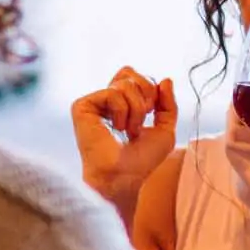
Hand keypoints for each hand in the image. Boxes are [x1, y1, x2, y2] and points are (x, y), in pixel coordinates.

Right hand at [70, 68, 177, 214]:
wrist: (125, 176)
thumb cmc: (142, 161)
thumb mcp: (165, 129)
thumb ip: (168, 104)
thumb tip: (166, 79)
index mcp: (120, 105)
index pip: (136, 77)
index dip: (150, 89)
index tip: (153, 113)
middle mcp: (104, 103)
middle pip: (128, 72)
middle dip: (146, 92)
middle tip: (144, 119)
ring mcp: (92, 104)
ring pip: (124, 83)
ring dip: (137, 109)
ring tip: (130, 130)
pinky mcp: (82, 107)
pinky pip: (112, 92)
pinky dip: (122, 111)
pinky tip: (116, 129)